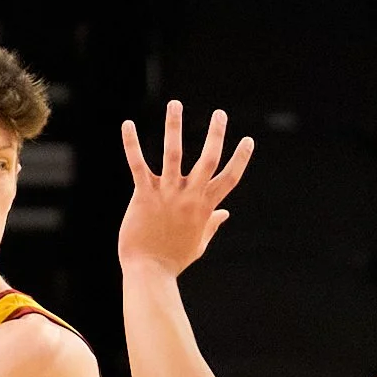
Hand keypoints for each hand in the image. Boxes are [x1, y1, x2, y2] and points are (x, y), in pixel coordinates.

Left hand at [118, 101, 254, 276]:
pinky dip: (132, 143)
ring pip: (173, 153)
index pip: (229, 179)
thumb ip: (211, 225)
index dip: (240, 159)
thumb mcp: (198, 243)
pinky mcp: (144, 195)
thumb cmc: (173, 260)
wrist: (149, 273)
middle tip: (220, 113)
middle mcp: (189, 197)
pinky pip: (138, 164)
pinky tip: (128, 123)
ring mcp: (167, 194)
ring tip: (175, 103)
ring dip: (174, 126)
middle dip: (216, 135)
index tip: (248, 140)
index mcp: (204, 208)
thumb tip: (225, 214)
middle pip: (208, 160)